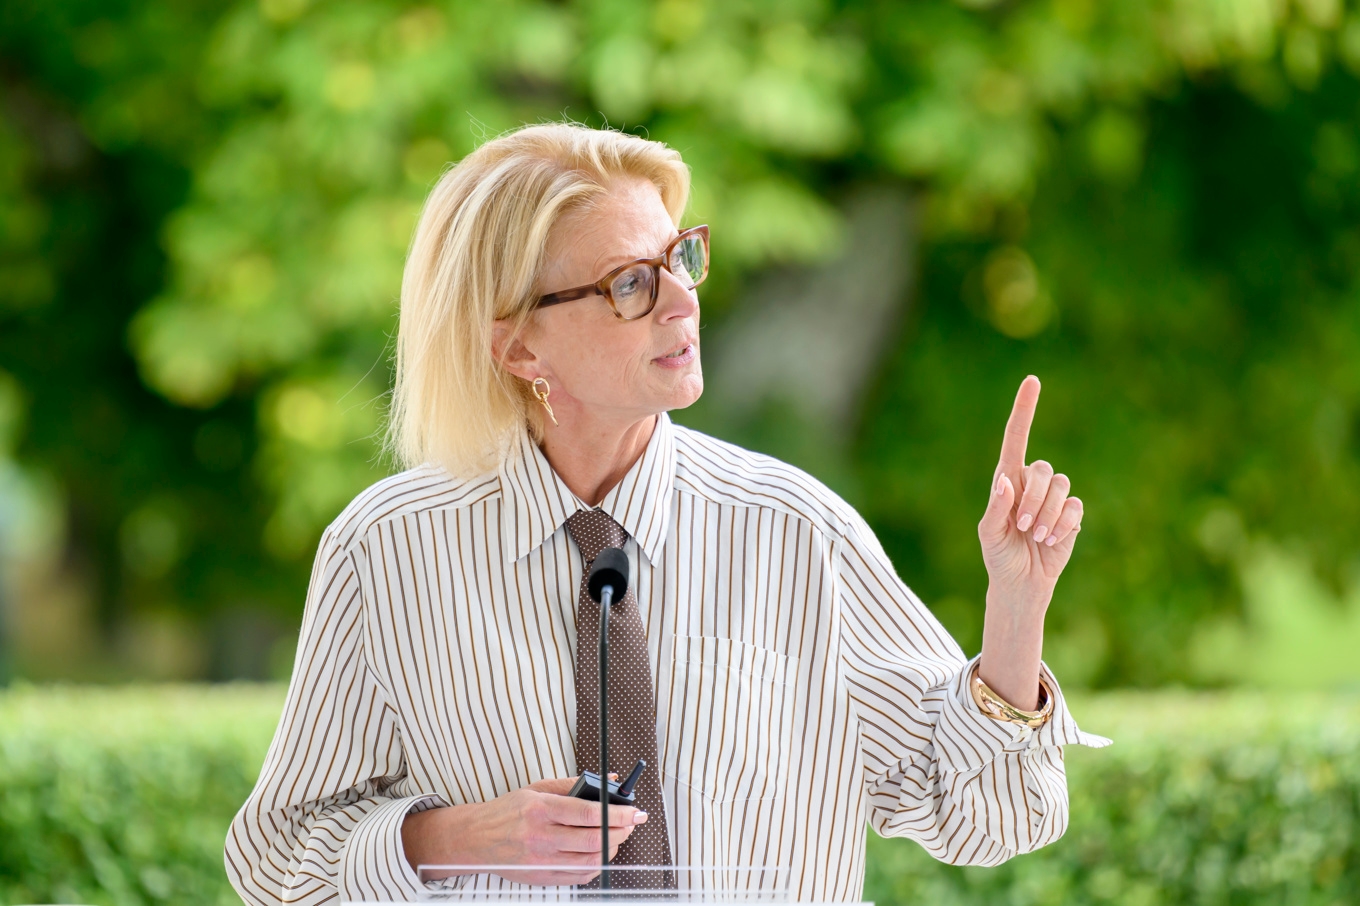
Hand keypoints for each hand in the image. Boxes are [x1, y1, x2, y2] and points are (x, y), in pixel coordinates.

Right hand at [402, 775, 647, 885]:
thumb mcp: (537, 789)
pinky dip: (596, 865)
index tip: (635, 810)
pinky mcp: (543, 878)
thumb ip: (575, 784)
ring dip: (612, 848)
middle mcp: (541, 837)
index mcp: (540, 810)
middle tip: (631, 822)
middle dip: (621, 831)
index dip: (618, 813)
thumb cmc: (508, 811)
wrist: (476, 840)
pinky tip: (599, 852)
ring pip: (591, 861)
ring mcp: (542, 861)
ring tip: (617, 835)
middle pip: (594, 839)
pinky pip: (580, 876)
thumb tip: (610, 780)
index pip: (588, 813)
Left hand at [977, 375, 1083, 612]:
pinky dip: (1063, 525)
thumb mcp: (989, 535)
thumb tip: (1005, 482)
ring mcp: (1053, 498)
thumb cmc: (999, 556)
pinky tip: (1052, 540)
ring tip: (1036, 536)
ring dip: (1047, 515)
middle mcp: (1031, 482)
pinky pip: (1075, 508)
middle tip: (1023, 527)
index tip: (1032, 381)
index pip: (1016, 438)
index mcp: (1007, 479)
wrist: (1021, 583)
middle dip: (1033, 500)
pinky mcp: (1071, 514)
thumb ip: (995, 508)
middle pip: (1042, 469)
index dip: (1024, 409)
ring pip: (1061, 487)